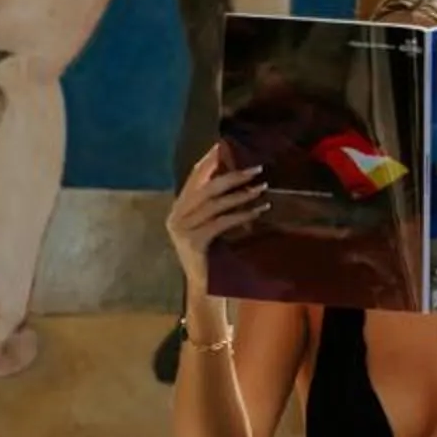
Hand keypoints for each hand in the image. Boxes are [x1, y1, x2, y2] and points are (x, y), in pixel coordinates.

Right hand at [165, 142, 266, 294]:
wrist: (205, 291)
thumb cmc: (213, 258)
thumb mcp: (211, 227)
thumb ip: (214, 206)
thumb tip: (235, 178)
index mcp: (177, 210)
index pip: (193, 179)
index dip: (209, 162)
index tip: (224, 146)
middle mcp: (175, 216)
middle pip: (206, 188)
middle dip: (232, 175)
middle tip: (256, 169)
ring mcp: (181, 230)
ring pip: (215, 204)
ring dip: (241, 194)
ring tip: (261, 189)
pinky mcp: (193, 242)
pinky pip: (221, 222)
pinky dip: (241, 214)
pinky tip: (258, 210)